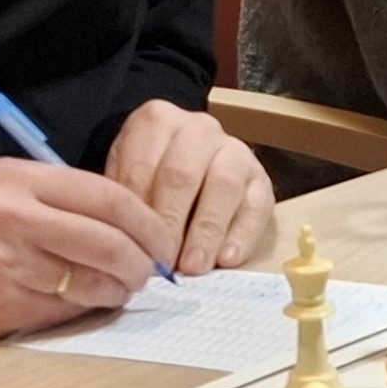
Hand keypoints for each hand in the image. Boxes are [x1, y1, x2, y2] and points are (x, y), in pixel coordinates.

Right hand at [0, 158, 176, 341]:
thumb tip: (119, 226)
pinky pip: (62, 314)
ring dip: (117, 293)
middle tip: (148, 275)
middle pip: (114, 243)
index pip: (111, 198)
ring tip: (115, 291)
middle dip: (144, 265)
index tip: (162, 243)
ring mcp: (7, 266)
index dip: (150, 225)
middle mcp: (15, 218)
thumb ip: (49, 200)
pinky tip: (78, 307)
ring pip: (94, 283)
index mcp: (16, 179)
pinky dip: (81, 313)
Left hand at [103, 99, 274, 275]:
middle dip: (171, 224)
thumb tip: (129, 244)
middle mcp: (199, 128)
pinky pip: (257, 206)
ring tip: (194, 266)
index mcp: (157, 121)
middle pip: (182, 175)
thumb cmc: (150, 177)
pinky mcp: (261, 177)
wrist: (188, 163)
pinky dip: (242, 235)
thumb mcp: (125, 177)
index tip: (134, 249)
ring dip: (207, 231)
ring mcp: (235, 150)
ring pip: (224, 186)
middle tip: (163, 263)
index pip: (142, 167)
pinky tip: (227, 260)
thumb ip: (127, 202)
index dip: (138, 213)